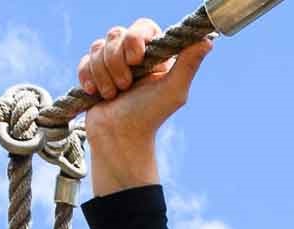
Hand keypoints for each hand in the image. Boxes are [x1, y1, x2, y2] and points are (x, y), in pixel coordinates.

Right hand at [78, 18, 212, 190]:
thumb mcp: (173, 91)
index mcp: (157, 55)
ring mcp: (113, 62)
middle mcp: (136, 55)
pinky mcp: (95, 71)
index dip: (135, 38)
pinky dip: (89, 78)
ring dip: (104, 74)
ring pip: (98, 46)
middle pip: (116, 34)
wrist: (118, 137)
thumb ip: (188, 64)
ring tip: (114, 95)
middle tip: (126, 86)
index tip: (136, 59)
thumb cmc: (149, 116)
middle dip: (116, 62)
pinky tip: (97, 93)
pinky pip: (85, 60)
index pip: (143, 26)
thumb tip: (208, 40)